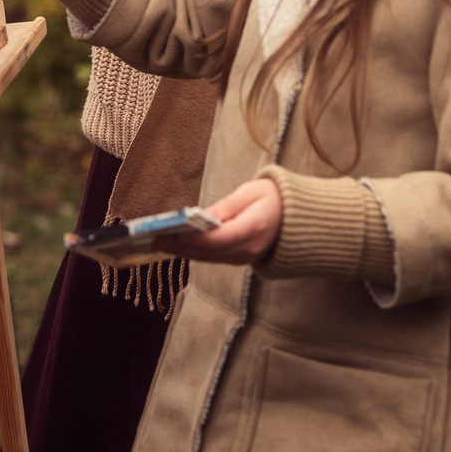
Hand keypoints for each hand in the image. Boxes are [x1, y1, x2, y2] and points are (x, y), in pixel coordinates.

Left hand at [155, 177, 282, 264]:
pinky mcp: (239, 259)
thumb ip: (227, 206)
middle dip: (179, 246)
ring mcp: (245, 258)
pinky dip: (194, 252)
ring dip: (182, 251)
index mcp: (255, 227)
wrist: (296, 219)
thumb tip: (201, 216)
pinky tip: (176, 245)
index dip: (194, 237)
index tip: (172, 232)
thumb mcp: (252, 192)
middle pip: (208, 251)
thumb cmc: (273, 198)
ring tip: (158, 241)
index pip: (219, 238)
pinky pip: (213, 258)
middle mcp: (249, 248)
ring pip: (208, 258)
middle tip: (154, 238)